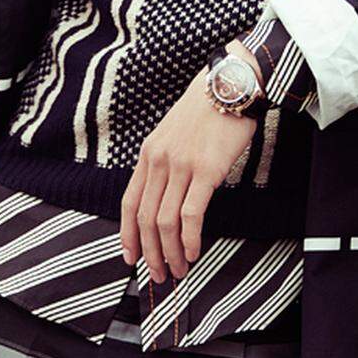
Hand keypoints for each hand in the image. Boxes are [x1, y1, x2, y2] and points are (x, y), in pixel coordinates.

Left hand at [119, 42, 262, 280]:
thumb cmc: (208, 110)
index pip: (129, 202)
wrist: (231, 84)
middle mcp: (159, 160)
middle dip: (148, 252)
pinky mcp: (206, 170)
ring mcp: (181, 165)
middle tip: (158, 274)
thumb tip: (166, 195)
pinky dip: (190, 238)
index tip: (130, 257)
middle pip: (145, 218)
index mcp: (149, 154)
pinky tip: (194, 251)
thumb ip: (166, 162)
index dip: (127, 234)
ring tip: (178, 268)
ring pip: (165, 221)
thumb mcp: (173, 133)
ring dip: (170, 252)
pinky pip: (191, 214)